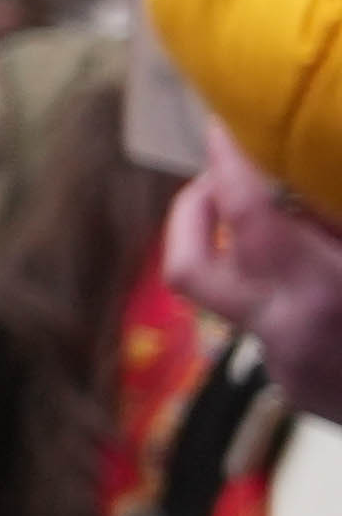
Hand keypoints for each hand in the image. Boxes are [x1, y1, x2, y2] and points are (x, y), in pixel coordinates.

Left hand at [167, 150, 341, 414]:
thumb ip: (336, 220)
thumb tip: (315, 171)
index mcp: (325, 293)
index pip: (246, 213)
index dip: (228, 160)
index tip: (225, 124)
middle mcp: (291, 334)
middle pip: (188, 268)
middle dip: (192, 213)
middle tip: (222, 176)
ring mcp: (288, 369)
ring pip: (236, 298)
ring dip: (251, 254)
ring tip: (291, 222)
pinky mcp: (299, 391)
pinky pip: (278, 329)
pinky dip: (299, 297)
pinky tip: (338, 288)